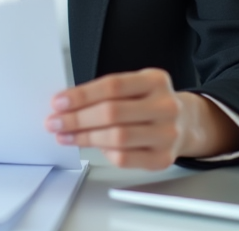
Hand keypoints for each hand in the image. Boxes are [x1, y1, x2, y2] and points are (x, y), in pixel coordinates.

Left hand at [45, 68, 238, 168]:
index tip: (58, 102)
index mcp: (156, 80)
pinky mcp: (163, 158)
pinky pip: (125, 158)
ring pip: (117, 138)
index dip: (82, 95)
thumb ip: (105, 92)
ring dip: (84, 137)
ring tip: (64, 135)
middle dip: (77, 118)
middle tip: (54, 121)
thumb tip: (66, 105)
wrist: (184, 123)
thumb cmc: (149, 103)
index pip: (113, 85)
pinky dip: (103, 152)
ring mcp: (168, 134)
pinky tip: (90, 146)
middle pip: (112, 112)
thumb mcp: (134, 86)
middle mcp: (165, 105)